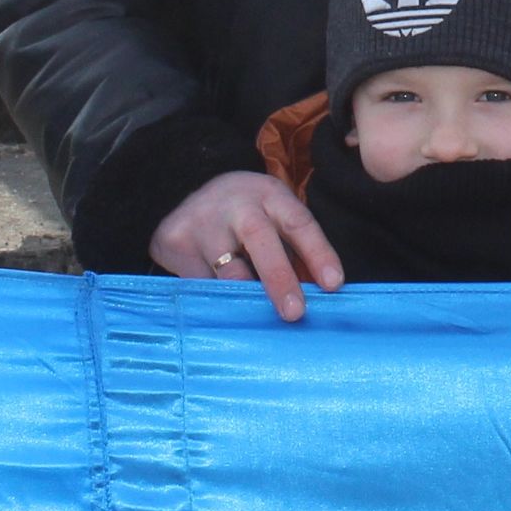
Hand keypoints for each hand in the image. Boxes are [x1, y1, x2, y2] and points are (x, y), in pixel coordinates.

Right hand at [151, 170, 342, 321]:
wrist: (184, 191)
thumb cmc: (245, 216)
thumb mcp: (273, 220)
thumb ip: (295, 253)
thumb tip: (321, 299)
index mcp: (270, 196)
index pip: (299, 222)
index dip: (318, 253)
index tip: (334, 285)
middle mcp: (237, 204)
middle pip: (260, 238)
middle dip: (279, 277)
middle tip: (295, 313)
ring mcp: (203, 220)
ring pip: (226, 268)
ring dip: (244, 297)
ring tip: (256, 319)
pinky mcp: (176, 240)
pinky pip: (199, 282)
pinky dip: (215, 301)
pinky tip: (222, 311)